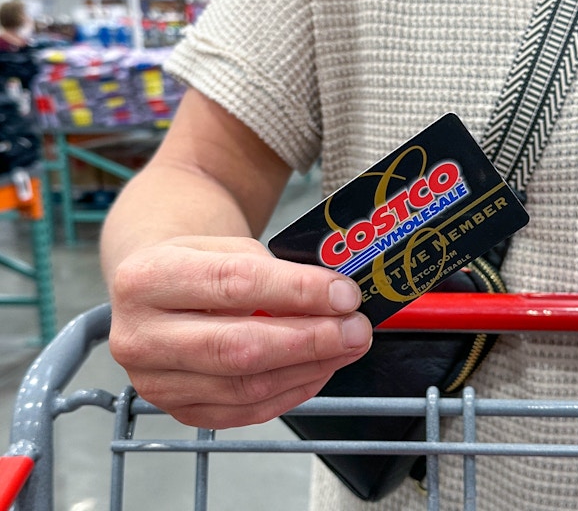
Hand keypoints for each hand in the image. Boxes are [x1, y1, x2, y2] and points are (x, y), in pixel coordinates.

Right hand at [107, 236, 371, 428]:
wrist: (154, 292)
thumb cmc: (196, 265)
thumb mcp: (228, 246)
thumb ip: (275, 272)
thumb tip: (336, 300)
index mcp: (148, 278)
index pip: (235, 284)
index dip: (299, 292)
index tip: (344, 294)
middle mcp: (141, 335)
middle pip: (239, 347)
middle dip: (311, 340)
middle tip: (355, 329)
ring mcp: (156, 382)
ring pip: (246, 386)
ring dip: (309, 368)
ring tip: (346, 347)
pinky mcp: (179, 411)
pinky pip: (246, 411)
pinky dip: (291, 392)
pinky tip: (318, 370)